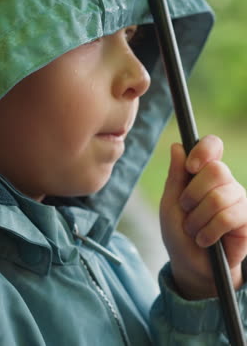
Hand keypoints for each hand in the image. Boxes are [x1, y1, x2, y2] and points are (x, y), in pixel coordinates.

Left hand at [160, 135, 246, 299]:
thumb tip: (177, 146)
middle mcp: (225, 182)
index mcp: (205, 172)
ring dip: (198, 218)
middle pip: (217, 170)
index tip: (190, 167)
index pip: (213, 145)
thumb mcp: (170, 203)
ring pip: (219, 196)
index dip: (204, 150)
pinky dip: (209, 231)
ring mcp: (238, 200)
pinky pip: (228, 218)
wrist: (191, 264)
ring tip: (194, 230)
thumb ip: (176, 176)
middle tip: (186, 209)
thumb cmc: (179, 231)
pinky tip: (205, 240)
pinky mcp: (246, 221)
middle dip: (194, 194)